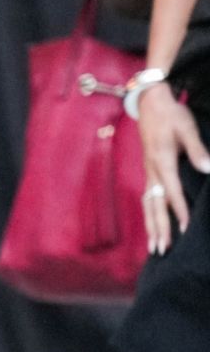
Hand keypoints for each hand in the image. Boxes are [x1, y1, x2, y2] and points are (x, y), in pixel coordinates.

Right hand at [138, 82, 209, 254]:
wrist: (150, 102)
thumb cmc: (171, 114)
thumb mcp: (187, 127)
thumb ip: (197, 149)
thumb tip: (208, 168)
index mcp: (162, 161)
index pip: (172, 192)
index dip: (180, 212)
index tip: (186, 230)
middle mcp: (152, 171)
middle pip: (154, 205)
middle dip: (159, 228)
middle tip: (162, 250)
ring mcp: (148, 172)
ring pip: (147, 205)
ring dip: (151, 226)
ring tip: (155, 247)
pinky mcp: (148, 171)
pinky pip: (147, 199)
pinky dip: (149, 215)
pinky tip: (153, 226)